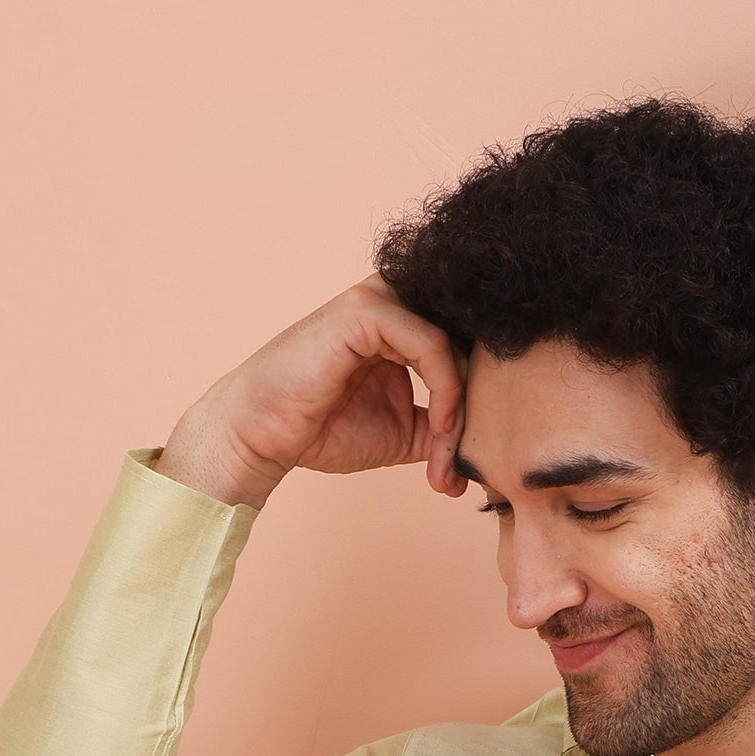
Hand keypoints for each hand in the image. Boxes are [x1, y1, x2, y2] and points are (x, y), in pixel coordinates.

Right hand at [154, 275, 466, 509]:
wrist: (264, 435)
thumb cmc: (323, 429)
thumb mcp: (406, 434)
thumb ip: (447, 428)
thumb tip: (490, 452)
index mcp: (405, 323)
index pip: (470, 342)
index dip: (490, 393)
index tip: (485, 452)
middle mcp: (395, 301)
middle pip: (470, 337)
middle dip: (484, 400)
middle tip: (477, 456)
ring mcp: (378, 299)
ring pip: (456, 341)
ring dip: (465, 402)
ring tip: (451, 448)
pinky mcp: (364, 310)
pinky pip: (431, 344)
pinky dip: (447, 389)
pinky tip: (443, 427)